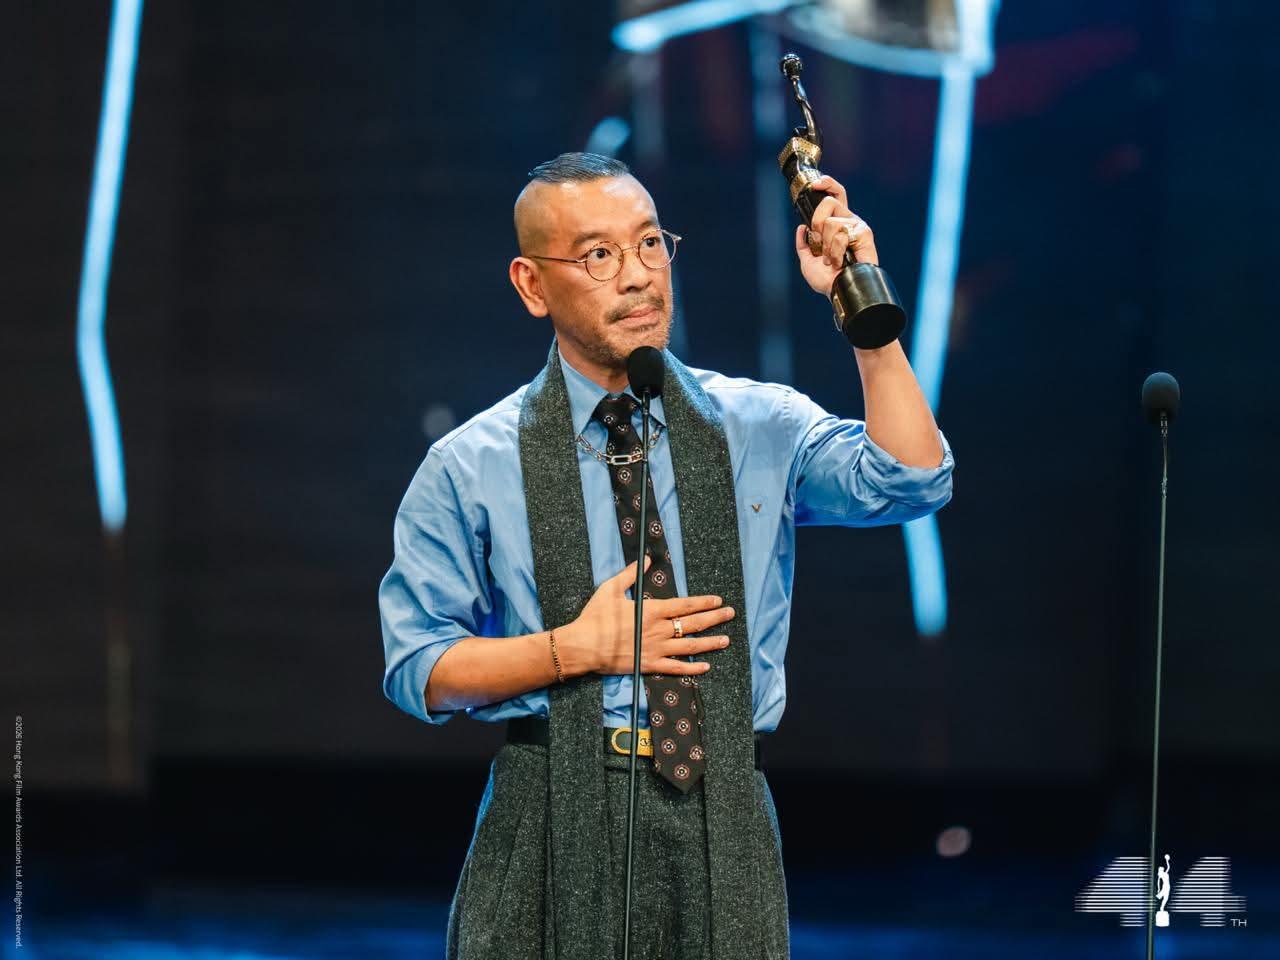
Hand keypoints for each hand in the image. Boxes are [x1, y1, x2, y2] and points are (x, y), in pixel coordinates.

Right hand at [557, 555, 734, 676]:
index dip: (703, 602)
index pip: (684, 605)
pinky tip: (706, 667)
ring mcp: (655, 650)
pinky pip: (676, 668)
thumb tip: (646, 561)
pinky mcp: (649, 666)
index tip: (717, 600)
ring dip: (710, 643)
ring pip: (690, 647)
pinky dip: (693, 668)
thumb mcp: (610, 589)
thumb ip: (631, 575)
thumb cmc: (594, 617)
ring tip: (726, 640)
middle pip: (693, 624)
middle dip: (714, 618)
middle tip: (730, 614)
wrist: (582, 647)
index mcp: (651, 610)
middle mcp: (658, 630)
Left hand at [793, 174, 879, 295]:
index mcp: (837, 222)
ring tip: (832, 260)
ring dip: (826, 246)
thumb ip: (803, 244)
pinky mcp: (864, 234)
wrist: (839, 291)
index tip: (816, 185)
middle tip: (818, 242)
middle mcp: (849, 220)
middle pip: (830, 201)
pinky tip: (840, 261)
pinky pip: (841, 234)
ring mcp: (857, 226)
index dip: (827, 184)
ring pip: (831, 222)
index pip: (835, 194)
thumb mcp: (807, 261)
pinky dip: (835, 251)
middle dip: (817, 222)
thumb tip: (801, 227)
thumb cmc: (827, 280)